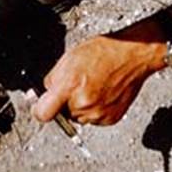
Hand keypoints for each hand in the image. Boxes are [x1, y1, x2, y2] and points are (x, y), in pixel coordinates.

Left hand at [33, 20, 167, 125]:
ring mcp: (97, 114)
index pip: (43, 113)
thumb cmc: (103, 52)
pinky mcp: (110, 119)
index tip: (40, 106)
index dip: (39, 109)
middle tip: (78, 85)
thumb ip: (52, 79)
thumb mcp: (69, 58)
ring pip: (79, 118)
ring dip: (81, 107)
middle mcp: (82, 104)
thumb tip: (42, 93)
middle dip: (65, 102)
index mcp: (69, 86)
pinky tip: (102, 93)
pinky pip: (94, 120)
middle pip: (62, 114)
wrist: (132, 55)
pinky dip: (96, 110)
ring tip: (93, 87)